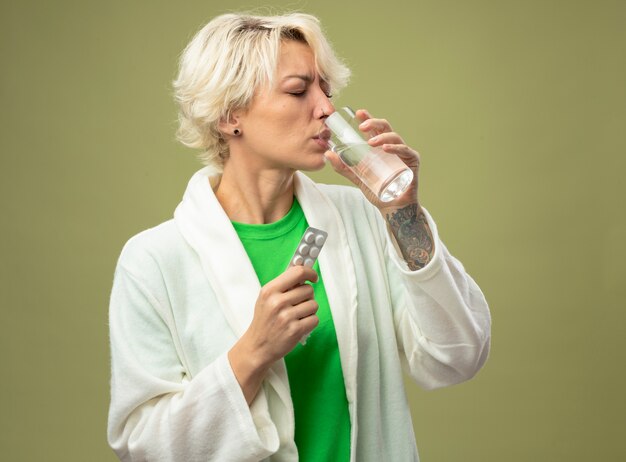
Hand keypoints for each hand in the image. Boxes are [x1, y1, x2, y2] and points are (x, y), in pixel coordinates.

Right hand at [228, 265, 318, 402]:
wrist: (257, 347)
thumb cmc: (264, 321)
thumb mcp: (266, 298)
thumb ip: (283, 285)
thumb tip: (303, 272)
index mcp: (270, 290)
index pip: (298, 272)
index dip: (310, 273)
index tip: (313, 277)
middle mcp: (277, 302)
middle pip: (309, 290)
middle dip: (307, 297)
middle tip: (298, 304)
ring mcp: (286, 317)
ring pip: (314, 304)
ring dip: (309, 311)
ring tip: (297, 316)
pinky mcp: (295, 330)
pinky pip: (315, 319)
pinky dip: (310, 322)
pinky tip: (299, 325)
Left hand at [324, 109, 420, 210]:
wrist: (392, 207)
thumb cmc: (377, 190)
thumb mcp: (357, 177)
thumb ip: (343, 167)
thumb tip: (327, 154)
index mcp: (380, 147)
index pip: (375, 128)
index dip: (368, 118)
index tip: (359, 113)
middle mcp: (392, 147)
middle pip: (385, 127)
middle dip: (374, 122)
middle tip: (362, 126)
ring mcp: (403, 153)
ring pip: (395, 136)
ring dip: (382, 137)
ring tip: (371, 142)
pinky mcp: (412, 161)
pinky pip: (405, 150)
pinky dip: (395, 148)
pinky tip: (386, 149)